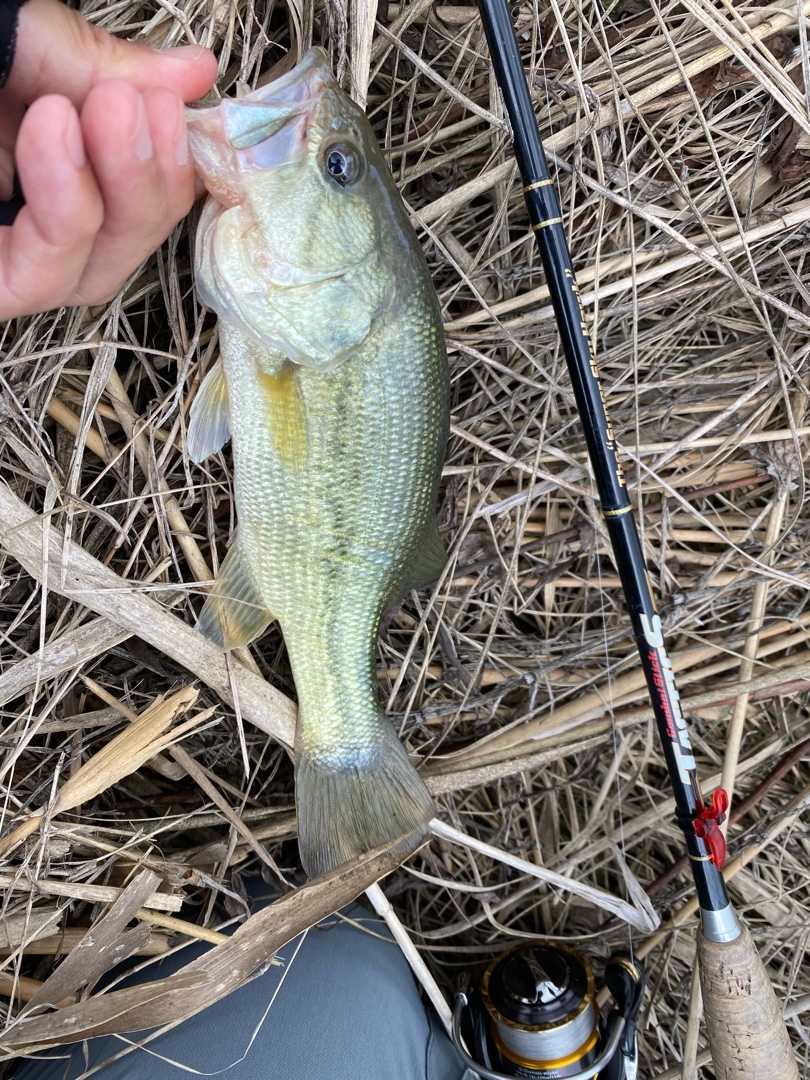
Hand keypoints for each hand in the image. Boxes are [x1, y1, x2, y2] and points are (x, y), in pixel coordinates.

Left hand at [0, 0, 216, 317]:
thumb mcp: (31, 44)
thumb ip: (110, 66)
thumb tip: (201, 73)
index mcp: (56, 167)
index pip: (146, 196)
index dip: (177, 164)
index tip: (181, 106)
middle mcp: (38, 221)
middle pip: (132, 244)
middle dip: (153, 178)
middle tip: (138, 106)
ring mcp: (15, 263)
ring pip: (101, 273)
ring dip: (120, 193)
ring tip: (103, 109)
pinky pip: (49, 281)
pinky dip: (71, 209)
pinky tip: (57, 134)